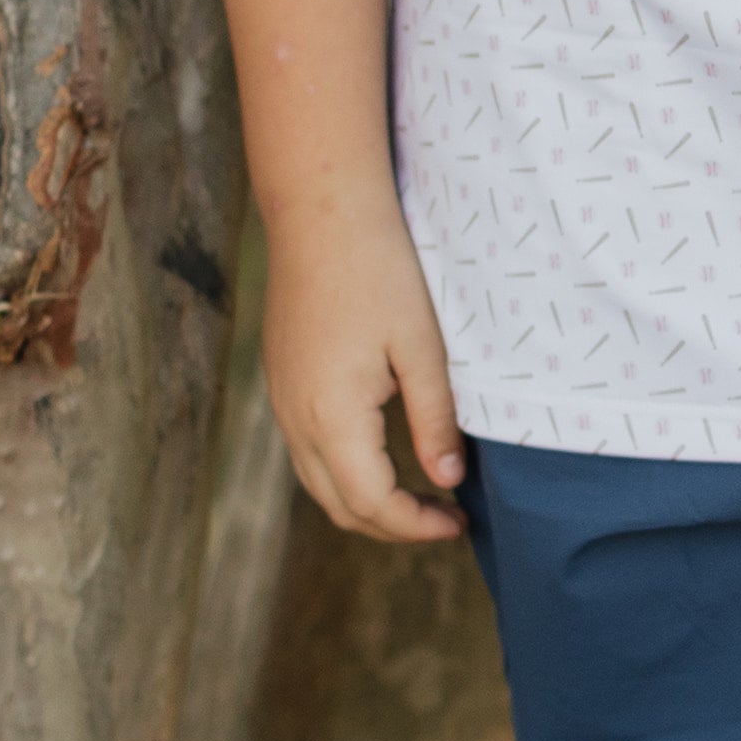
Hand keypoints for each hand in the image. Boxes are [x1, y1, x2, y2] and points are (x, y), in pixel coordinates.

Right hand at [260, 192, 465, 543]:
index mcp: (332, 418)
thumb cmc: (379, 271)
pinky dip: (344, 472)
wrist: (321, 213)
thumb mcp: (422, 348)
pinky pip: (307, 451)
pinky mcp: (281, 381)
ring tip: (419, 495)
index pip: (374, 505)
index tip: (459, 523)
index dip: (418, 527)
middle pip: (340, 507)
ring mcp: (282, 401)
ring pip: (319, 483)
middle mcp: (296, 420)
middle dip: (393, 526)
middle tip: (445, 518)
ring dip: (366, 503)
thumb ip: (434, 420)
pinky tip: (383, 454)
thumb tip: (448, 479)